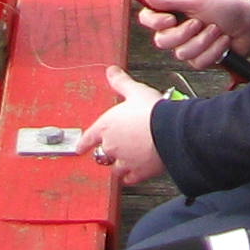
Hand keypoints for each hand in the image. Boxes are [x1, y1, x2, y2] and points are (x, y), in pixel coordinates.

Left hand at [82, 67, 165, 184]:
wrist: (170, 131)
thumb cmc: (152, 111)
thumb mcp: (135, 91)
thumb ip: (121, 82)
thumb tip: (111, 71)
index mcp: (106, 127)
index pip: (88, 138)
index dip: (84, 143)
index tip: (79, 148)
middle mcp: (111, 146)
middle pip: (103, 153)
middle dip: (109, 150)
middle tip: (119, 146)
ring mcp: (124, 161)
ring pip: (115, 168)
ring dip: (118, 165)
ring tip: (125, 161)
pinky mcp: (138, 172)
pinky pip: (129, 178)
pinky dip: (130, 176)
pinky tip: (133, 173)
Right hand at [141, 0, 249, 68]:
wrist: (249, 25)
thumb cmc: (225, 7)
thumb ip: (170, 0)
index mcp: (173, 13)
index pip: (148, 19)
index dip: (155, 22)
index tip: (170, 19)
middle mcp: (177, 32)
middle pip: (161, 41)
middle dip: (183, 33)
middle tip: (200, 23)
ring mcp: (188, 47)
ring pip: (182, 53)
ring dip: (204, 41)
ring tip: (218, 30)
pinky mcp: (201, 60)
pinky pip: (198, 62)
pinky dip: (214, 50)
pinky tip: (224, 42)